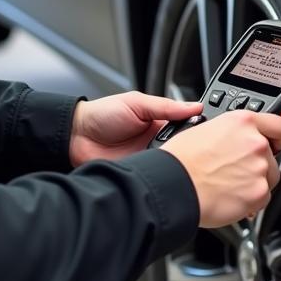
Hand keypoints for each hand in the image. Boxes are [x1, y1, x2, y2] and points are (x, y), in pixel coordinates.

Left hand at [69, 91, 201, 165]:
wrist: (75, 136)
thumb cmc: (102, 114)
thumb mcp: (136, 103)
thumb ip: (165, 106)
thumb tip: (195, 106)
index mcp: (159, 123)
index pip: (186, 129)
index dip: (195, 131)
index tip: (205, 133)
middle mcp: (156, 142)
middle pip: (181, 149)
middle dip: (186, 150)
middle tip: (190, 149)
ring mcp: (148, 159)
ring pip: (170, 165)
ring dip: (172, 163)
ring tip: (174, 160)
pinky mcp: (138, 173)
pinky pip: (153, 178)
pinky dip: (157, 176)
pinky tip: (160, 174)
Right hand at [162, 110, 280, 227]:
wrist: (174, 185)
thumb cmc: (180, 160)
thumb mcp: (205, 129)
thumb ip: (232, 133)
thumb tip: (237, 142)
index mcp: (242, 122)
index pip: (279, 126)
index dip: (279, 138)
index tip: (278, 144)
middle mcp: (255, 142)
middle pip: (272, 157)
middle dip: (258, 166)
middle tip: (235, 172)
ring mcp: (259, 168)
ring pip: (268, 179)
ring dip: (254, 183)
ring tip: (228, 185)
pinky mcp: (259, 193)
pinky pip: (262, 199)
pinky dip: (250, 201)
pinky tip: (229, 197)